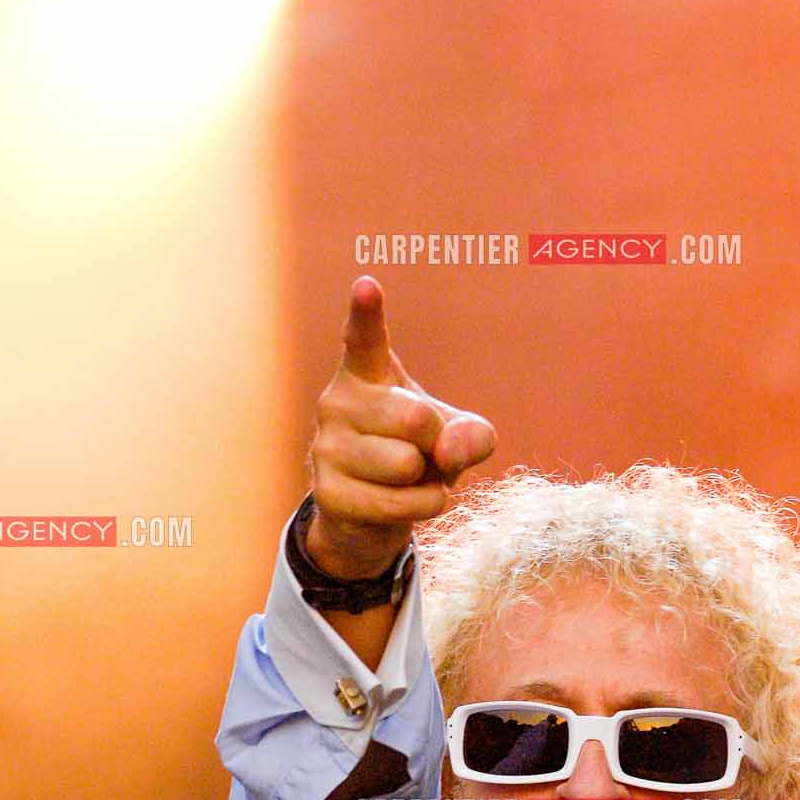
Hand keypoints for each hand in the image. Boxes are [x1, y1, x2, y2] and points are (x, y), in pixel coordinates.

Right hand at [307, 275, 496, 579]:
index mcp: (366, 373)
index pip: (365, 338)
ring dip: (426, 480)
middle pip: (415, 417)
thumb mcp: (457, 437)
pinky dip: (421, 507)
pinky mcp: (328, 493)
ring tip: (407, 478)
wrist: (375, 513)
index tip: (366, 286)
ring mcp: (326, 447)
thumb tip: (447, 451)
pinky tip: (405, 502)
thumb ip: (472, 434)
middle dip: (435, 442)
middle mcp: (338, 402)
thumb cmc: (418, 456)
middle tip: (420, 450)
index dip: (367, 313)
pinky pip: (398, 503)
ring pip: (405, 464)